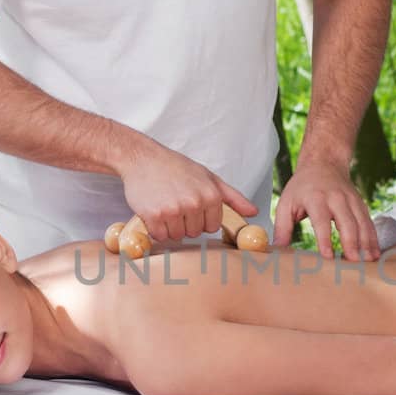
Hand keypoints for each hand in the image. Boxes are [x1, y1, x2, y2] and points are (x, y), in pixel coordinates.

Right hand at [121, 138, 257, 244]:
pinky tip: (154, 209)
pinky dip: (156, 227)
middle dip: (185, 222)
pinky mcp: (155, 216)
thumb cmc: (176, 167)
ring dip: (170, 226)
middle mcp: (195, 203)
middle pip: (194, 233)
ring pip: (178, 236)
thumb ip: (233, 197)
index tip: (191, 204)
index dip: (201, 218)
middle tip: (175, 201)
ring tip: (164, 204)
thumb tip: (253, 212)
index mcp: (211, 195)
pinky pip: (160, 235)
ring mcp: (174, 210)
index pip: (212, 226)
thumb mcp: (209, 177)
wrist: (142, 158)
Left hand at [273, 154, 380, 261]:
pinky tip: (374, 253)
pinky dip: (373, 238)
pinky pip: (368, 222)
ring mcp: (351, 200)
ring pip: (362, 223)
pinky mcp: (360, 204)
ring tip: (368, 261)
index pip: (321, 221)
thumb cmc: (302, 187)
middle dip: (351, 243)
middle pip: (347, 222)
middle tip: (353, 262)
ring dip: (366, 243)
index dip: (325, 239)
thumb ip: (282, 226)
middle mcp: (337, 198)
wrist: (324, 163)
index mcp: (316, 198)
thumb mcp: (286, 202)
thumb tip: (277, 249)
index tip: (328, 256)